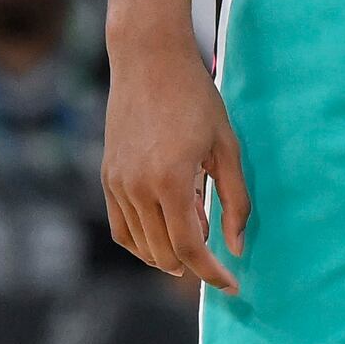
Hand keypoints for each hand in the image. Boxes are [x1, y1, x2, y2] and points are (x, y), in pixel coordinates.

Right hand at [102, 34, 248, 292]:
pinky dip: (143, 241)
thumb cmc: (196, 98)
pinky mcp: (107, 177)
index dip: (212, 273)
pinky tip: (166, 228)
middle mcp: (137, 188)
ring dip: (170, 252)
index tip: (233, 284)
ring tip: (196, 227)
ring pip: (141, 245)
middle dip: (194, 262)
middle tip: (218, 240)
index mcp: (171, 181)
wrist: (149, 59)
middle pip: (164, 253)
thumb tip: (237, 246)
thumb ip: (235, 199)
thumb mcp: (226, 146)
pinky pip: (122, 228)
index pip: (190, 248)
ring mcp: (117, 184)